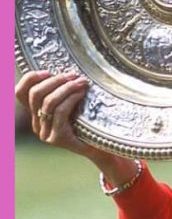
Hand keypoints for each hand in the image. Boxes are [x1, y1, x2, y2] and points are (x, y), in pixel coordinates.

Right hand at [15, 70, 139, 181]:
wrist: (103, 148)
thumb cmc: (91, 122)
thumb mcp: (75, 103)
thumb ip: (65, 92)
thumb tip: (68, 72)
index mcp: (36, 113)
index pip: (21, 93)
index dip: (30, 79)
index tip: (48, 70)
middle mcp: (37, 123)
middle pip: (35, 95)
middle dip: (55, 81)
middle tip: (74, 75)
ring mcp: (45, 132)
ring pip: (48, 103)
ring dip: (66, 88)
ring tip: (82, 82)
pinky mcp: (57, 139)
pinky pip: (60, 113)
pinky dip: (71, 99)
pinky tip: (82, 93)